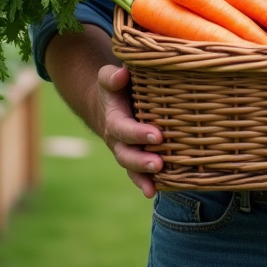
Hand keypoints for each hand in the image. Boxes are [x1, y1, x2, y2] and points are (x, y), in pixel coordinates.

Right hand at [95, 64, 163, 197]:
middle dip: (141, 161)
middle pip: (126, 155)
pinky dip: (146, 184)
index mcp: (114, 119)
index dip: (138, 134)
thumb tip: (122, 74)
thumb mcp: (109, 78)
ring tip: (156, 184)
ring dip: (144, 176)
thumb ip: (112, 77)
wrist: (108, 105)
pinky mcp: (135, 159)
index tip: (157, 135)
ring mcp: (126, 151)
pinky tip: (156, 192)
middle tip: (159, 163)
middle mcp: (118, 140)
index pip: (124, 128)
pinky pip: (139, 175)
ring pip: (132, 169)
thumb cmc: (116, 88)